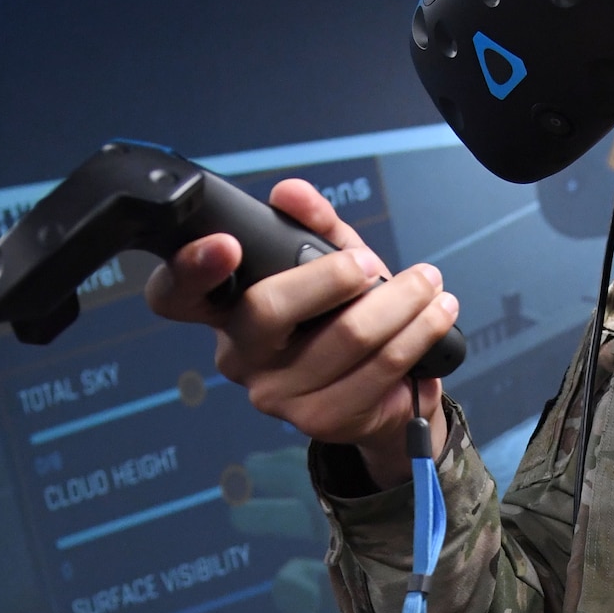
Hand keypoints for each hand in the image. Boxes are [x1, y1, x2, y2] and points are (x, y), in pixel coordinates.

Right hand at [144, 177, 453, 484]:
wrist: (387, 393)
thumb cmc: (345, 317)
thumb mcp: (331, 261)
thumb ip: (314, 224)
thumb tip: (292, 192)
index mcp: (222, 310)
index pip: (176, 293)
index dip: (191, 268)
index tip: (227, 245)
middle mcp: (238, 356)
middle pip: (269, 309)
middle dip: (332, 276)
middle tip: (369, 264)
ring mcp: (275, 394)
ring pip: (344, 338)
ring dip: (401, 303)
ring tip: (428, 284)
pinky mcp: (319, 420)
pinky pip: (379, 368)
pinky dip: (418, 334)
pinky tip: (437, 316)